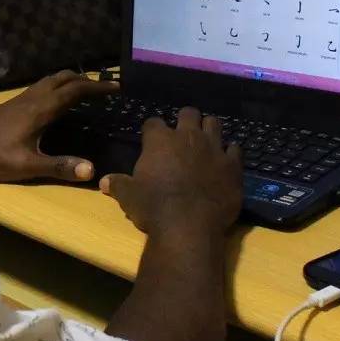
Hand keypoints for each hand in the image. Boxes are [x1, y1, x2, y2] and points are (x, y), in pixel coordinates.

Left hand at [0, 70, 117, 182]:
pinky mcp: (12, 103)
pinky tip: (56, 101)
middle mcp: (33, 97)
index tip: (118, 87)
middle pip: (64, 78)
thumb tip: (92, 170)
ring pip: (51, 79)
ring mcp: (21, 98)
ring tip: (86, 89)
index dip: (98, 87)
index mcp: (41, 108)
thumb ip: (59, 167)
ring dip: (71, 80)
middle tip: (105, 87)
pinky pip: (41, 86)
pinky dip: (57, 86)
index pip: (76, 90)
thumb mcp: (27, 166)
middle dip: (86, 79)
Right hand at [100, 107, 242, 237]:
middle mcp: (188, 137)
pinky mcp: (233, 166)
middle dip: (185, 120)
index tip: (151, 140)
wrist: (188, 226)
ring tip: (205, 141)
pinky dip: (230, 153)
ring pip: (214, 123)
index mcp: (160, 141)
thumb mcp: (129, 197)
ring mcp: (214, 149)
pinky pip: (235, 149)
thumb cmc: (153, 208)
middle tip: (182, 135)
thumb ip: (118, 184)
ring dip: (209, 129)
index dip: (152, 131)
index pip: (153, 123)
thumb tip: (104, 181)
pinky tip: (226, 160)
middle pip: (188, 113)